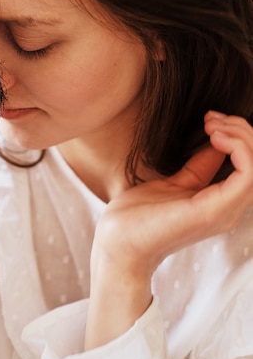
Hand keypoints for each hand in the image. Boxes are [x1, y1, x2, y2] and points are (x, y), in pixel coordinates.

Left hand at [85, 112, 252, 348]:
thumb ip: (199, 166)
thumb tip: (215, 143)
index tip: (211, 120)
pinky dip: (239, 149)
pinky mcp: (214, 210)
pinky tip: (215, 137)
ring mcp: (225, 212)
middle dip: (242, 131)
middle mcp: (230, 209)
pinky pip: (249, 175)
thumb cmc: (138, 215)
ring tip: (214, 125)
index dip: (238, 136)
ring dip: (242, 137)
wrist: (118, 240)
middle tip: (213, 118)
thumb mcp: (175, 182)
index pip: (250, 167)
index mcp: (222, 203)